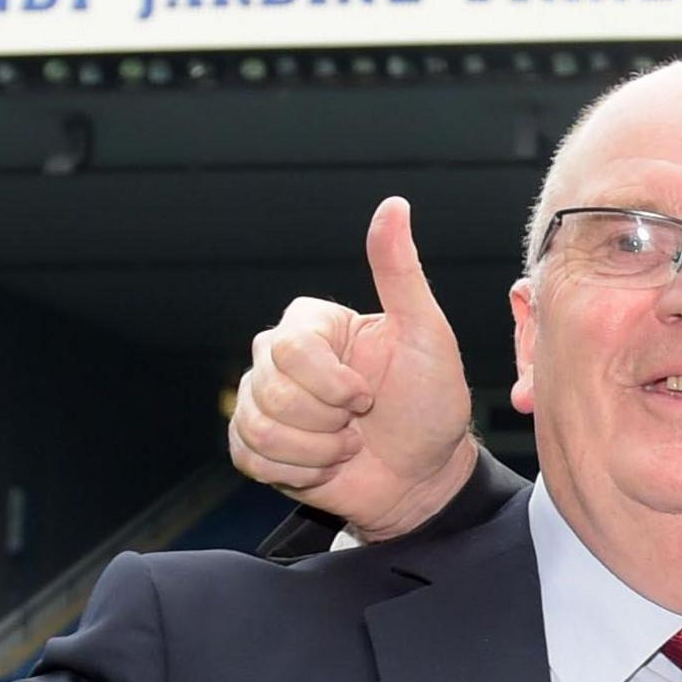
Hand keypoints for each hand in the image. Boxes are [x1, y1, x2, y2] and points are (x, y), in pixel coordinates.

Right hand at [228, 197, 480, 541]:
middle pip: (271, 391)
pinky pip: (251, 457)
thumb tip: (394, 205)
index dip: (332, 385)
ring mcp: (263, 400)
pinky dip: (297, 472)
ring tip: (347, 446)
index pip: (290, 349)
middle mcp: (279, 357)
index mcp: (313, 325)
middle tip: (360, 423)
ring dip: (316, 452)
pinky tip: (326, 466)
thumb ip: (402, 273)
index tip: (368, 396)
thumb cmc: (431, 405)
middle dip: (327, 422)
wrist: (425, 476)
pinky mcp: (255, 445)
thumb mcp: (428, 337)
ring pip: (259, 427)